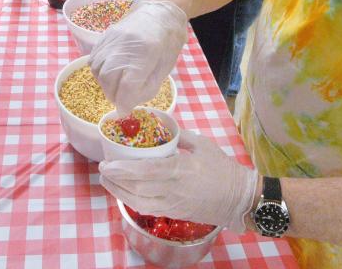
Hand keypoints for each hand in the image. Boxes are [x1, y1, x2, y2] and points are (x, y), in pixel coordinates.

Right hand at [90, 0, 186, 113]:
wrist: (162, 10)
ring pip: (98, 69)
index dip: (124, 102)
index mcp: (146, 53)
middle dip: (112, 94)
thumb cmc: (169, 41)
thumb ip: (148, 86)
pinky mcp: (105, 35)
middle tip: (120, 100)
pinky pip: (93, 58)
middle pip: (108, 77)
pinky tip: (108, 74)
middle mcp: (125, 44)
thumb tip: (129, 103)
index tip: (124, 111)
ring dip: (104, 84)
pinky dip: (98, 71)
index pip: (127, 85)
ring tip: (114, 88)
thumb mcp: (165, 67)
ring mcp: (113, 38)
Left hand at [100, 130, 259, 232]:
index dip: (122, 170)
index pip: (144, 172)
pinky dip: (132, 201)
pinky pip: (148, 209)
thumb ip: (181, 136)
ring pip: (138, 203)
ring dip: (119, 193)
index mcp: (180, 170)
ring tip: (107, 182)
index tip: (107, 163)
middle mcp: (173, 190)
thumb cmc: (223, 169)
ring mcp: (173, 205)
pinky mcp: (174, 214)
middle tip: (102, 170)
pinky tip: (124, 193)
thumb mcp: (203, 145)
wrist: (239, 198)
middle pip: (136, 189)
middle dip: (115, 181)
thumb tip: (162, 127)